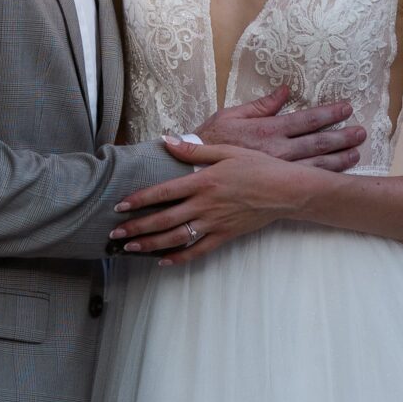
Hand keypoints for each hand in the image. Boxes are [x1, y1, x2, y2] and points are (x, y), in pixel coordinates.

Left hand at [110, 141, 312, 264]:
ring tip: (130, 248)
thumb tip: (166, 140)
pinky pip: (198, 251)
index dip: (139, 200)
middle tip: (115, 233)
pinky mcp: (225, 236)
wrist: (286, 191)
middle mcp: (204, 205)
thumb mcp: (226, 151)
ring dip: (151, 244)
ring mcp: (214, 223)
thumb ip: (194, 149)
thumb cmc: (258, 167)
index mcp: (202, 181)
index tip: (120, 206)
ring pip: (176, 238)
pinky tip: (163, 261)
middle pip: (163, 219)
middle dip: (137, 227)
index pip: (162, 193)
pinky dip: (179, 258)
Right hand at [195, 83, 364, 171]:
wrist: (190, 173)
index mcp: (268, 130)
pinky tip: (336, 176)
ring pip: (315, 166)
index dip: (329, 114)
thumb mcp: (231, 115)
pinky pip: (303, 183)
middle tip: (362, 133)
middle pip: (317, 144)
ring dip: (338, 160)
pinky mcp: (273, 188)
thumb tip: (285, 90)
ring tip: (356, 153)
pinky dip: (322, 179)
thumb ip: (261, 104)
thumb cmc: (208, 141)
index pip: (306, 120)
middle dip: (341, 137)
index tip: (347, 108)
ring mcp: (277, 172)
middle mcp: (277, 152)